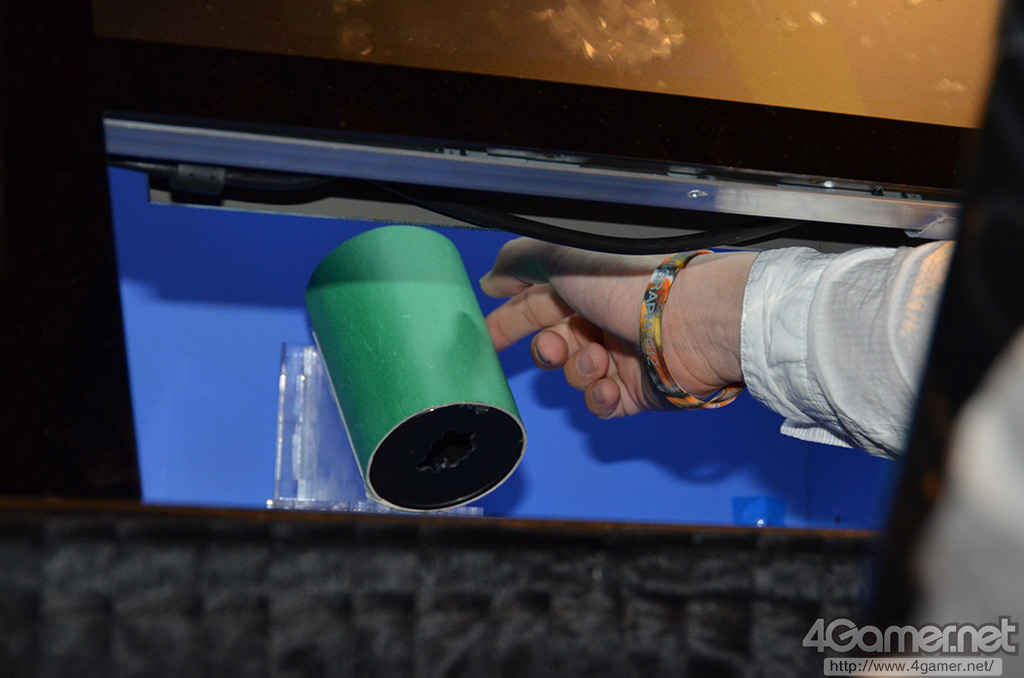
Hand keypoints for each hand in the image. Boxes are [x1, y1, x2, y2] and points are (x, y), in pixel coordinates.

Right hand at [480, 238, 755, 418]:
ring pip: (575, 376)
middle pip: (552, 345)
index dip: (508, 322)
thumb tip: (489, 281)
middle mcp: (602, 319)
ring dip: (578, 371)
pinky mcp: (640, 390)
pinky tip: (610, 389)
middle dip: (546, 351)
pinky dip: (600, 399)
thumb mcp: (563, 256)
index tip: (486, 340)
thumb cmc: (629, 282)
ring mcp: (622, 356)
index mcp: (584, 287)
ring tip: (600, 361)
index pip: (534, 306)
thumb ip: (519, 262)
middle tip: (555, 348)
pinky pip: (603, 404)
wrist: (690, 319)